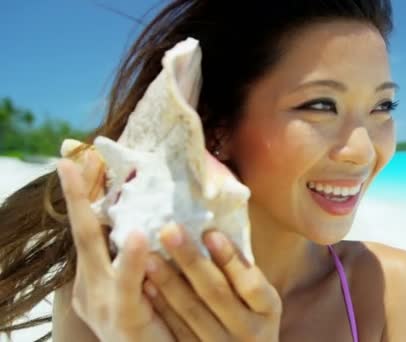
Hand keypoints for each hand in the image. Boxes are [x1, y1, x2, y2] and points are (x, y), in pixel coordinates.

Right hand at [56, 151, 175, 341]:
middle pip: (82, 232)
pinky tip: (136, 236)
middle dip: (74, 195)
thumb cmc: (157, 326)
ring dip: (88, 212)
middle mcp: (92, 288)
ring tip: (84, 176)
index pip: (90, 230)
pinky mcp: (124, 319)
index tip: (81, 162)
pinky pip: (128, 285)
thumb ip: (146, 259)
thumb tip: (160, 217)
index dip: (85, 197)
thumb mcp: (148, 287)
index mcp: (96, 279)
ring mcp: (103, 304)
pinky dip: (131, 260)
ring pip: (93, 250)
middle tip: (67, 159)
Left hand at [143, 224, 281, 340]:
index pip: (250, 282)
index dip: (230, 258)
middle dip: (191, 259)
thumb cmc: (247, 317)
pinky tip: (147, 285)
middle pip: (217, 293)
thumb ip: (240, 271)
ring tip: (150, 255)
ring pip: (193, 311)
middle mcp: (250, 331)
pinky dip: (162, 306)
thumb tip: (212, 228)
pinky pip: (177, 331)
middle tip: (169, 230)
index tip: (209, 232)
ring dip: (169, 282)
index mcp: (268, 309)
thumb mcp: (257, 299)